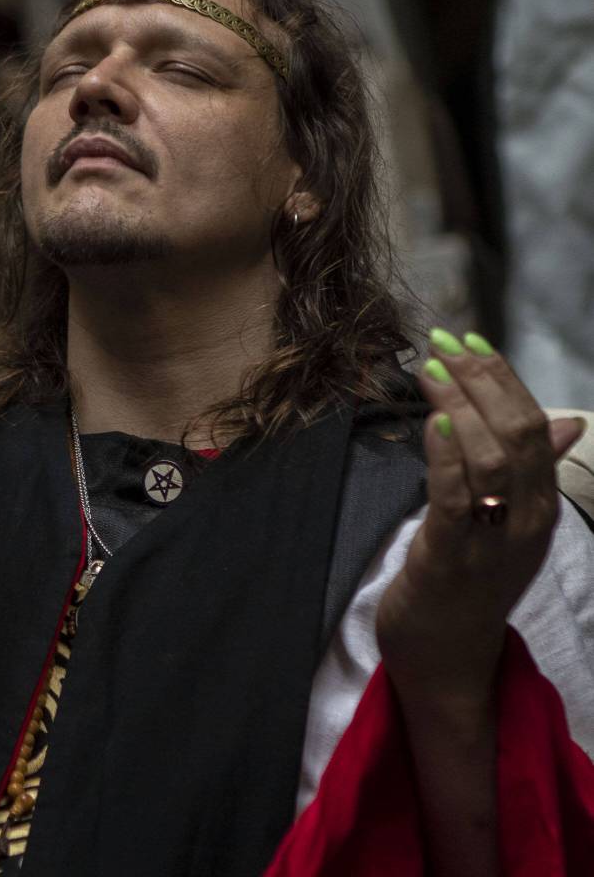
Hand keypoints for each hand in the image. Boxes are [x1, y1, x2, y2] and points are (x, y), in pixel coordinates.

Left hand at [376, 329, 585, 705]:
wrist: (447, 656)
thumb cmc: (470, 578)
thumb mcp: (509, 521)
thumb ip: (531, 469)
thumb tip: (567, 421)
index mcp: (541, 505)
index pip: (534, 426)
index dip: (502, 376)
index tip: (468, 339)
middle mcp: (527, 519)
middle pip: (517, 433)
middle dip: (481, 379)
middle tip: (443, 345)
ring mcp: (493, 540)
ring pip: (490, 457)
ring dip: (459, 404)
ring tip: (430, 370)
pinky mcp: (452, 556)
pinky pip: (456, 496)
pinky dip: (446, 453)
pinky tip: (433, 419)